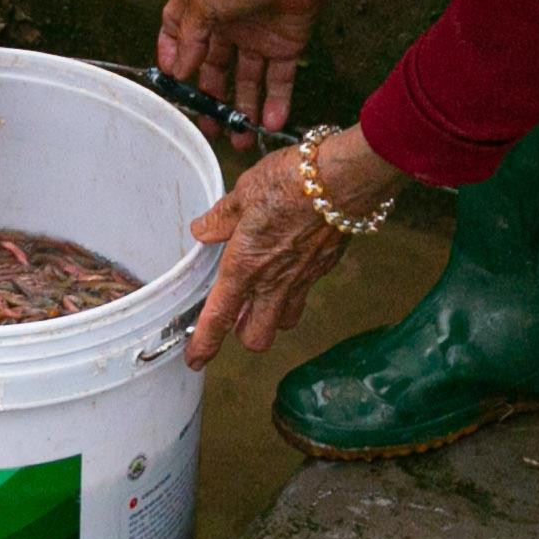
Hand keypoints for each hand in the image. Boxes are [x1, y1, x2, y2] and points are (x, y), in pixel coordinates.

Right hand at [159, 0, 330, 139]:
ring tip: (239, 139)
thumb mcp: (203, 1)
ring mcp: (258, 38)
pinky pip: (279, 79)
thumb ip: (189, 38)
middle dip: (212, 101)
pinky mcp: (287, 45)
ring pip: (247, 82)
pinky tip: (269, 123)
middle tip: (210, 129)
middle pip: (215, 71)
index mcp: (202, 13)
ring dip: (243, 111)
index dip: (176, 63)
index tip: (175, 86)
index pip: (180, 41)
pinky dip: (276, 102)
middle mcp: (228, 27)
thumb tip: (180, 72)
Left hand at [185, 124, 403, 367]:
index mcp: (245, 266)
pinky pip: (306, 290)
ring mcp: (304, 279)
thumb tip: (203, 231)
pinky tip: (291, 262)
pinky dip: (295, 286)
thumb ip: (222, 218)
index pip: (219, 318)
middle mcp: (274, 282)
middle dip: (244, 334)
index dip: (205, 344)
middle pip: (257, 337)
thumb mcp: (244, 193)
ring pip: (284, 321)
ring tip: (263, 295)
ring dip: (272, 315)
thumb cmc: (290, 182)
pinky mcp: (325, 268)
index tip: (195, 359)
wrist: (343, 179)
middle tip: (236, 318)